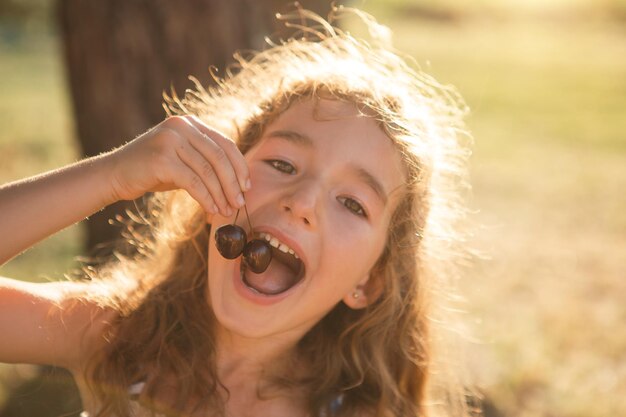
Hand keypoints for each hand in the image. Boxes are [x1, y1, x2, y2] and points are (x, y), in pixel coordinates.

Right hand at [108, 115, 249, 215]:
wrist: (113, 175)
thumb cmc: (151, 171)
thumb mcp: (182, 159)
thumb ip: (205, 162)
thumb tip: (238, 182)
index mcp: (189, 123)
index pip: (225, 144)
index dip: (239, 166)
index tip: (247, 186)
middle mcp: (181, 126)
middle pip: (219, 157)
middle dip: (232, 183)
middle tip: (240, 203)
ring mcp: (171, 140)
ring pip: (208, 171)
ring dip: (221, 194)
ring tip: (227, 211)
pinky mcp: (162, 159)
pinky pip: (194, 182)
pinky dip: (206, 198)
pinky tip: (212, 210)